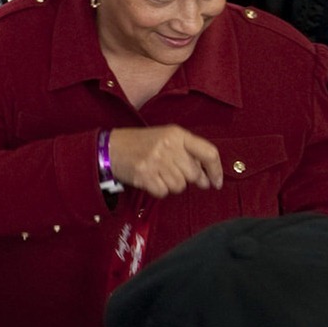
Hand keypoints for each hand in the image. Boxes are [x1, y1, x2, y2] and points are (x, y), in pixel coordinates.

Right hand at [107, 125, 223, 198]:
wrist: (111, 147)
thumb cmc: (141, 143)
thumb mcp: (166, 138)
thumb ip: (188, 153)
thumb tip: (207, 179)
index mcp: (177, 134)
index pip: (208, 153)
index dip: (216, 170)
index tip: (216, 182)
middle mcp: (169, 146)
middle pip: (194, 174)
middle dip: (187, 179)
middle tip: (174, 174)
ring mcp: (156, 161)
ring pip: (179, 186)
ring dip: (171, 184)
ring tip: (158, 173)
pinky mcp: (145, 175)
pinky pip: (163, 192)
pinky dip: (158, 190)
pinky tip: (150, 179)